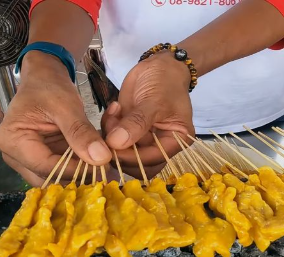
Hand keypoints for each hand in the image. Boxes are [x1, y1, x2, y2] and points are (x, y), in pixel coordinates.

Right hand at [0, 52, 111, 185]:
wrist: (44, 77)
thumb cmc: (48, 86)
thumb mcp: (66, 106)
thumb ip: (81, 132)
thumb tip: (101, 158)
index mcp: (12, 141)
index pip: (45, 167)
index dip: (75, 170)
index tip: (101, 166)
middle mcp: (15, 156)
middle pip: (49, 178)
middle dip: (78, 175)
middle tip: (107, 168)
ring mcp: (28, 160)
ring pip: (57, 178)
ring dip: (81, 173)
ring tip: (105, 164)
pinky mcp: (42, 160)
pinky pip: (62, 170)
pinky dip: (79, 166)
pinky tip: (98, 160)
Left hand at [101, 52, 195, 178]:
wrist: (159, 65)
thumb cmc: (165, 82)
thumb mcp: (154, 100)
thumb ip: (137, 122)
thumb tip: (116, 144)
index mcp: (175, 141)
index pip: (153, 161)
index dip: (132, 159)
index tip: (112, 149)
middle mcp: (160, 146)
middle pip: (137, 165)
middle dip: (120, 152)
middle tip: (108, 133)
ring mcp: (142, 140)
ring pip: (122, 153)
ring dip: (111, 138)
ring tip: (113, 113)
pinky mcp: (128, 131)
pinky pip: (113, 139)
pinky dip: (108, 127)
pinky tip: (114, 108)